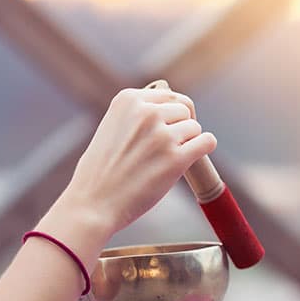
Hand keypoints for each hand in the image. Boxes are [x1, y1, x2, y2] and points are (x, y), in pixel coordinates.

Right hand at [64, 86, 216, 236]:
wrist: (92, 204)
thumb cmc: (99, 172)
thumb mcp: (111, 127)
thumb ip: (136, 114)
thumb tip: (167, 109)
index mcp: (128, 99)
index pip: (168, 95)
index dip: (168, 115)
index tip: (160, 131)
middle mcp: (146, 112)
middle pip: (183, 109)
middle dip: (178, 127)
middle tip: (163, 149)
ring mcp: (162, 136)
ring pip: (194, 127)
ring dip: (187, 142)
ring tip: (167, 159)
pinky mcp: (176, 160)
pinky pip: (207, 142)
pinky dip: (204, 148)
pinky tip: (193, 157)